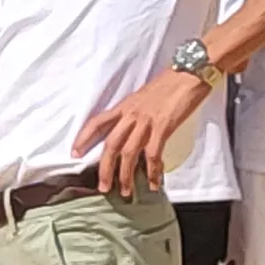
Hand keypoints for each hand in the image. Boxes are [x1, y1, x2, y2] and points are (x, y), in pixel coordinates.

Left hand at [70, 68, 210, 198]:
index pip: (97, 122)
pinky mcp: (163, 126)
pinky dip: (152, 171)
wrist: (190, 72)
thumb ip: (136, 111)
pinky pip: (152, 154)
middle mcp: (132, 114)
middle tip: (103, 187)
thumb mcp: (145, 95)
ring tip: (126, 191)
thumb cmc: (171, 83)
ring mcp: (146, 121)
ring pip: (128, 153)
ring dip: (126, 175)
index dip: (83, 138)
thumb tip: (132, 128)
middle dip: (105, 169)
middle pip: (111, 144)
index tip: (74, 153)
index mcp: (125, 106)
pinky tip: (153, 182)